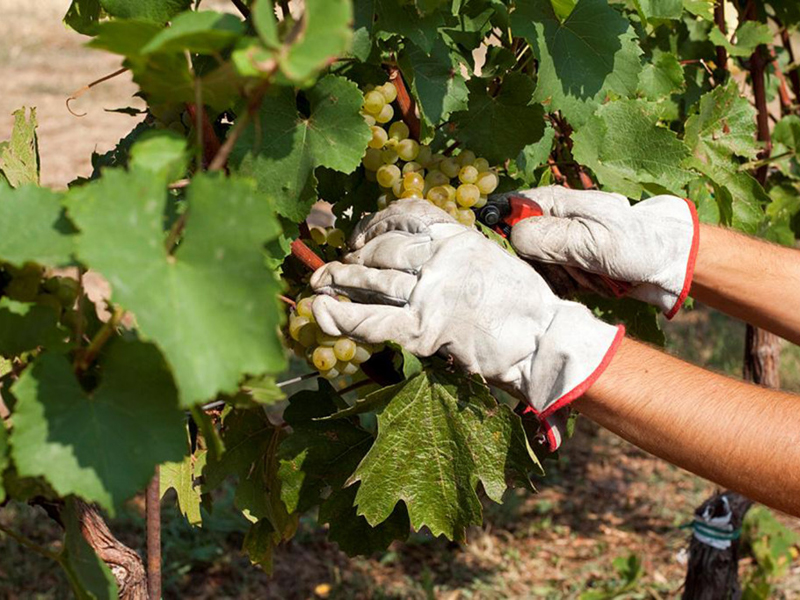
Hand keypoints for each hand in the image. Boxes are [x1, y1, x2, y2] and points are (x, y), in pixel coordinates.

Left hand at [310, 199, 623, 449]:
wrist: (545, 340)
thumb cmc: (527, 306)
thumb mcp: (494, 261)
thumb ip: (459, 255)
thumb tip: (427, 260)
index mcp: (460, 237)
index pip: (408, 212)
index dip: (377, 220)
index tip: (362, 233)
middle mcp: (442, 257)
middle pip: (384, 248)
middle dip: (353, 256)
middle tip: (334, 267)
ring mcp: (431, 291)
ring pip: (373, 278)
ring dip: (339, 280)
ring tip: (318, 283)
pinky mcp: (425, 329)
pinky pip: (373, 319)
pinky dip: (342, 317)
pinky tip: (320, 313)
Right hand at [508, 187, 698, 317]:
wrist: (667, 265)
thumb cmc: (635, 243)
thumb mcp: (591, 240)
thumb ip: (548, 237)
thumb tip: (511, 235)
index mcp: (552, 202)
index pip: (505, 209)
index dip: (500, 230)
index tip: (518, 252)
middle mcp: (551, 221)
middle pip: (515, 246)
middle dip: (539, 264)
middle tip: (571, 267)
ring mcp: (559, 244)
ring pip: (533, 267)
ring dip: (559, 278)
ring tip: (589, 275)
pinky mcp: (567, 266)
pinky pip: (550, 281)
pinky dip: (567, 288)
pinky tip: (588, 284)